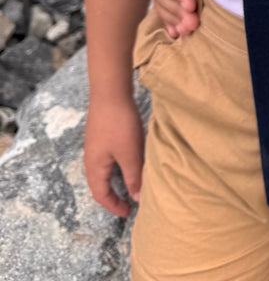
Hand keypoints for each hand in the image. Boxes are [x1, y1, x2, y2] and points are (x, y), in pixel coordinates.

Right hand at [83, 95, 143, 216]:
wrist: (111, 94)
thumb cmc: (120, 125)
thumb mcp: (130, 154)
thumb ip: (134, 176)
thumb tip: (137, 198)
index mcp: (95, 168)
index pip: (101, 195)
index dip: (114, 206)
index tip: (128, 213)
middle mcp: (91, 159)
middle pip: (101, 184)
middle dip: (114, 195)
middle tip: (131, 201)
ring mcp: (96, 146)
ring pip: (106, 170)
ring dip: (117, 180)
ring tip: (133, 183)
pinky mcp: (102, 135)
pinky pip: (109, 158)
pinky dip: (119, 166)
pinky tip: (131, 160)